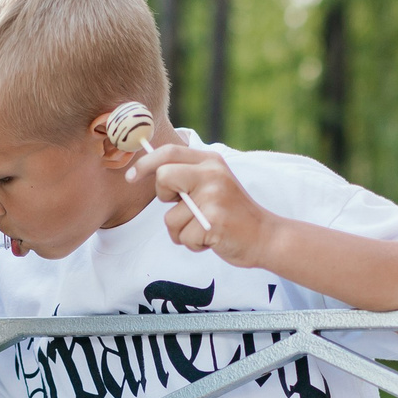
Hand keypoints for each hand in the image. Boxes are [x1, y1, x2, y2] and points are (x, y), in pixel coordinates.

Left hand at [130, 144, 274, 263]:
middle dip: (165, 198)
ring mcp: (214, 197)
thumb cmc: (232, 214)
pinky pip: (183, 237)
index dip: (145, 163)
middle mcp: (212, 174)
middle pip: (163, 178)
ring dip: (182, 231)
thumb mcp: (214, 184)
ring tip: (204, 229)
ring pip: (170, 218)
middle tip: (183, 208)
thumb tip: (150, 170)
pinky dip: (193, 245)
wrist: (265, 236)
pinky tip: (211, 240)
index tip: (132, 177)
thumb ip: (188, 176)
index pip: (169, 152)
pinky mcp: (213, 221)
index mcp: (210, 161)